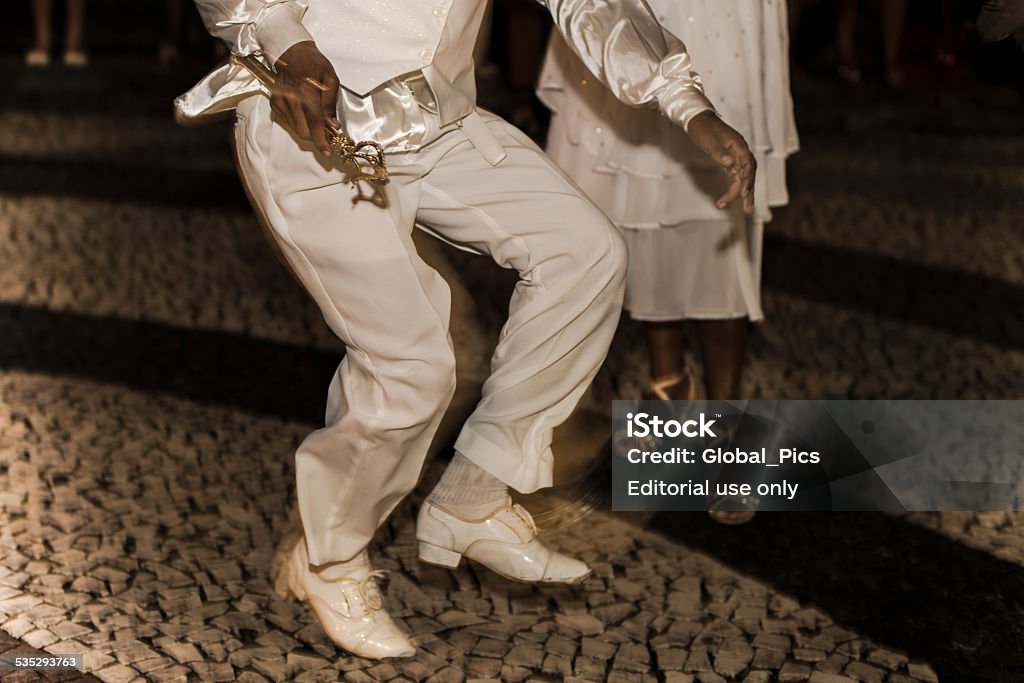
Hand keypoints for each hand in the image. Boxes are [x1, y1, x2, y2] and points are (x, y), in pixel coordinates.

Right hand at [270, 41, 340, 156]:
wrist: (291, 51)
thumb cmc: (313, 63)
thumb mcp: (330, 80)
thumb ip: (330, 105)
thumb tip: (332, 125)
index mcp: (306, 92)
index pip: (314, 124)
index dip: (322, 141)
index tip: (328, 152)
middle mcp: (290, 99)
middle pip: (304, 132)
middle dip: (316, 137)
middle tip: (327, 135)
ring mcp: (280, 101)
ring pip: (295, 129)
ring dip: (308, 131)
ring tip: (317, 123)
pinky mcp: (275, 103)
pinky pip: (288, 122)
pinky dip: (299, 123)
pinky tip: (305, 114)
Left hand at [687, 111, 756, 214]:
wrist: (698, 120)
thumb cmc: (703, 129)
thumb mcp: (709, 141)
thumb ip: (719, 153)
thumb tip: (730, 163)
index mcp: (738, 145)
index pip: (748, 164)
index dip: (748, 179)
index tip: (744, 193)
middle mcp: (741, 151)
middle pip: (749, 174)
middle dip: (749, 192)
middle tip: (748, 209)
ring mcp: (736, 157)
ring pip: (743, 178)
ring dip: (742, 193)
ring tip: (744, 211)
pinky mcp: (730, 161)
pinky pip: (736, 177)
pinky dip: (733, 188)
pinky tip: (727, 199)